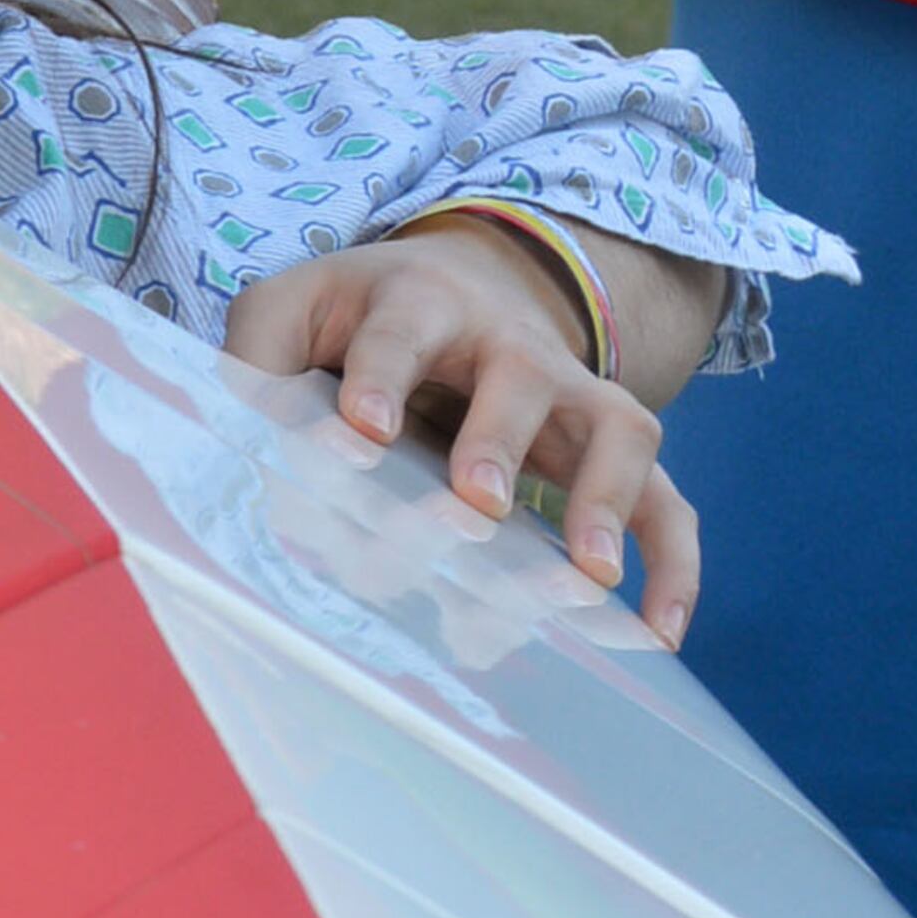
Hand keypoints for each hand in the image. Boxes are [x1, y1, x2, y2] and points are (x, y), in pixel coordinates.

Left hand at [224, 225, 702, 643]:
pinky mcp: (608, 450)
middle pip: (518, 382)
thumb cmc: (361, 317)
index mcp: (418, 305)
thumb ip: (256, 364)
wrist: (465, 285)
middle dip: (498, 441)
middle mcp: (509, 345)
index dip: (381, 378)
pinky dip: (672, 564)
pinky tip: (658, 632)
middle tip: (476, 502)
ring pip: (614, 431)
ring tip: (586, 573)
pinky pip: (665, 501)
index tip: (364, 430)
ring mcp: (572, 396)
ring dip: (603, 500)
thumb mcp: (294, 311)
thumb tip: (244, 447)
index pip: (400, 336)